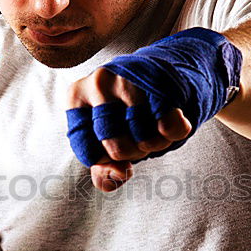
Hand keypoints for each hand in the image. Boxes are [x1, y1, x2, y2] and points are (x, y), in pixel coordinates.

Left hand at [65, 68, 191, 192]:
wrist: (158, 76)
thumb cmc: (124, 113)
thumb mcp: (103, 140)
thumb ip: (103, 171)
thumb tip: (120, 174)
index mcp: (76, 97)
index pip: (89, 154)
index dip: (105, 161)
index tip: (112, 148)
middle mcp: (98, 83)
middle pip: (117, 149)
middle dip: (133, 154)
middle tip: (137, 141)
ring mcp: (130, 79)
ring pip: (144, 138)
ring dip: (155, 144)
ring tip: (154, 129)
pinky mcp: (160, 81)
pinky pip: (169, 127)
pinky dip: (174, 134)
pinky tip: (168, 123)